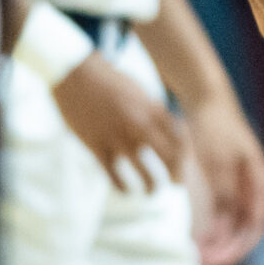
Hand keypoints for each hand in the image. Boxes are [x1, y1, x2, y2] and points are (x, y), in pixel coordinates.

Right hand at [52, 53, 190, 194]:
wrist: (75, 73)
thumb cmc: (109, 80)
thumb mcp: (139, 90)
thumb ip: (153, 110)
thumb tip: (168, 128)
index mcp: (152, 109)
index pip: (181, 138)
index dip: (187, 155)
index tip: (187, 164)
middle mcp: (139, 125)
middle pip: (170, 157)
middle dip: (177, 174)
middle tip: (178, 185)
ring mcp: (118, 137)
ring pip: (144, 172)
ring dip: (152, 186)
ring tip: (152, 191)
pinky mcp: (96, 146)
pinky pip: (114, 175)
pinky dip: (122, 187)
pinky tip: (126, 191)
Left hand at [184, 95, 263, 264]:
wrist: (206, 99)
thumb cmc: (216, 130)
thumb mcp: (218, 166)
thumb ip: (223, 200)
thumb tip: (221, 234)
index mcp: (261, 183)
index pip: (256, 226)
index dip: (239, 248)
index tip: (217, 263)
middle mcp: (254, 187)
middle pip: (245, 229)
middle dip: (226, 249)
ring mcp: (240, 185)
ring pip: (233, 223)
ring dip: (218, 242)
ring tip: (197, 256)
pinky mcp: (225, 182)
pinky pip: (222, 213)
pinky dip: (211, 228)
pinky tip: (195, 237)